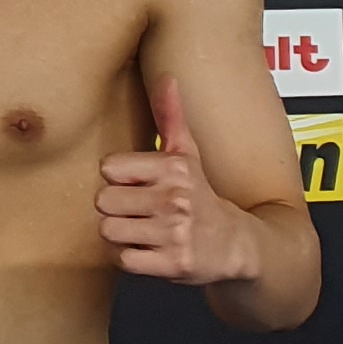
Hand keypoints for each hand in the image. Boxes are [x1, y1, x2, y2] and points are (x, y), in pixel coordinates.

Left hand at [99, 77, 259, 284]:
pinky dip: (131, 258)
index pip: (108, 168)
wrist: (239, 245)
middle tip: (141, 211)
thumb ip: (171, 117)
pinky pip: (123, 259)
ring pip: (109, 230)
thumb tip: (167, 78)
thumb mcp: (188, 155)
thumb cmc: (203, 197)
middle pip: (103, 201)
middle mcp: (175, 199)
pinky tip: (150, 250)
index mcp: (174, 169)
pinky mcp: (173, 264)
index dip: (119, 179)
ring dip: (121, 234)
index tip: (140, 185)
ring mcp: (174, 234)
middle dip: (117, 208)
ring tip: (144, 230)